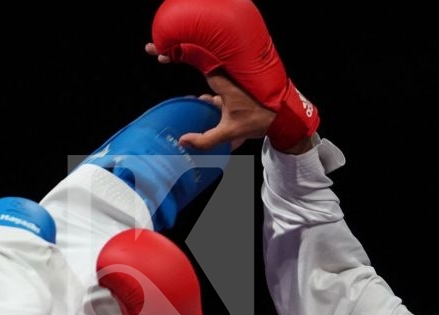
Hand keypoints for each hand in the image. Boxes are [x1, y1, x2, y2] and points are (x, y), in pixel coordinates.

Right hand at [145, 48, 277, 150]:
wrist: (283, 114)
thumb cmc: (259, 120)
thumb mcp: (231, 133)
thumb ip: (206, 139)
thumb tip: (183, 141)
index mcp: (223, 79)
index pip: (195, 58)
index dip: (175, 52)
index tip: (157, 53)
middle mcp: (226, 72)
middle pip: (196, 55)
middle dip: (175, 50)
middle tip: (154, 51)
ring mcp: (230, 74)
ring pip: (205, 63)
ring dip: (187, 60)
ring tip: (168, 59)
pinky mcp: (235, 81)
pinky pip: (216, 74)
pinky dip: (206, 81)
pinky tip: (202, 99)